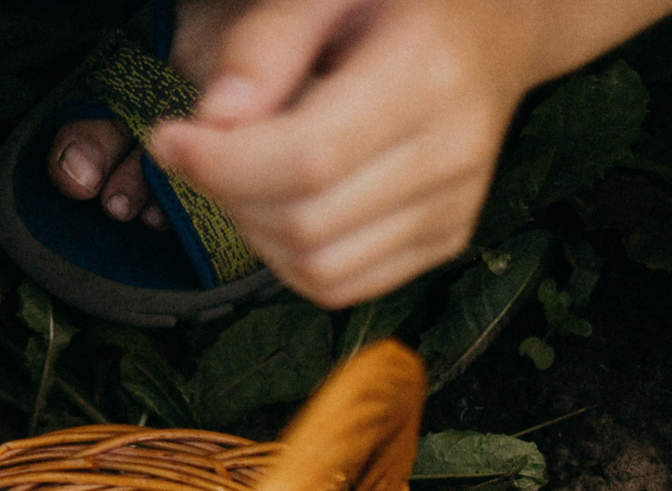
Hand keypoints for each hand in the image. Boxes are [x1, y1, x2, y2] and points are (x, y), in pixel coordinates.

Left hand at [145, 0, 534, 308]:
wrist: (500, 26)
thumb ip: (269, 42)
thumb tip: (214, 119)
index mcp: (431, 76)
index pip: (310, 160)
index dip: (223, 163)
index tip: (171, 138)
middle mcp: (453, 153)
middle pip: (305, 223)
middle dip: (228, 195)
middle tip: (201, 150)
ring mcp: (454, 206)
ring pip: (316, 268)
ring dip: (252, 233)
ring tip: (243, 174)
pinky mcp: (444, 240)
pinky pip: (340, 284)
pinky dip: (288, 259)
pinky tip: (279, 205)